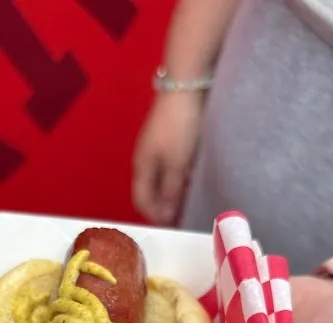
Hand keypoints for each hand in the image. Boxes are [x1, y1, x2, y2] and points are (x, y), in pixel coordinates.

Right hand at [132, 92, 202, 224]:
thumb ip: (171, 191)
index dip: (154, 215)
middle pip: (150, 190)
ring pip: (160, 177)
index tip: (172, 226)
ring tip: (188, 200)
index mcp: (141, 166)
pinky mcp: (167, 136)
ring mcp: (155, 146)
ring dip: (171, 191)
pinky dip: (177, 176)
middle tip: (181, 216)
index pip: (141, 199)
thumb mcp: (177, 165)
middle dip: (163, 205)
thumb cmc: (178, 128)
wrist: (184, 86)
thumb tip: (166, 215)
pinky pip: (169, 165)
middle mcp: (144, 158)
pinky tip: (192, 178)